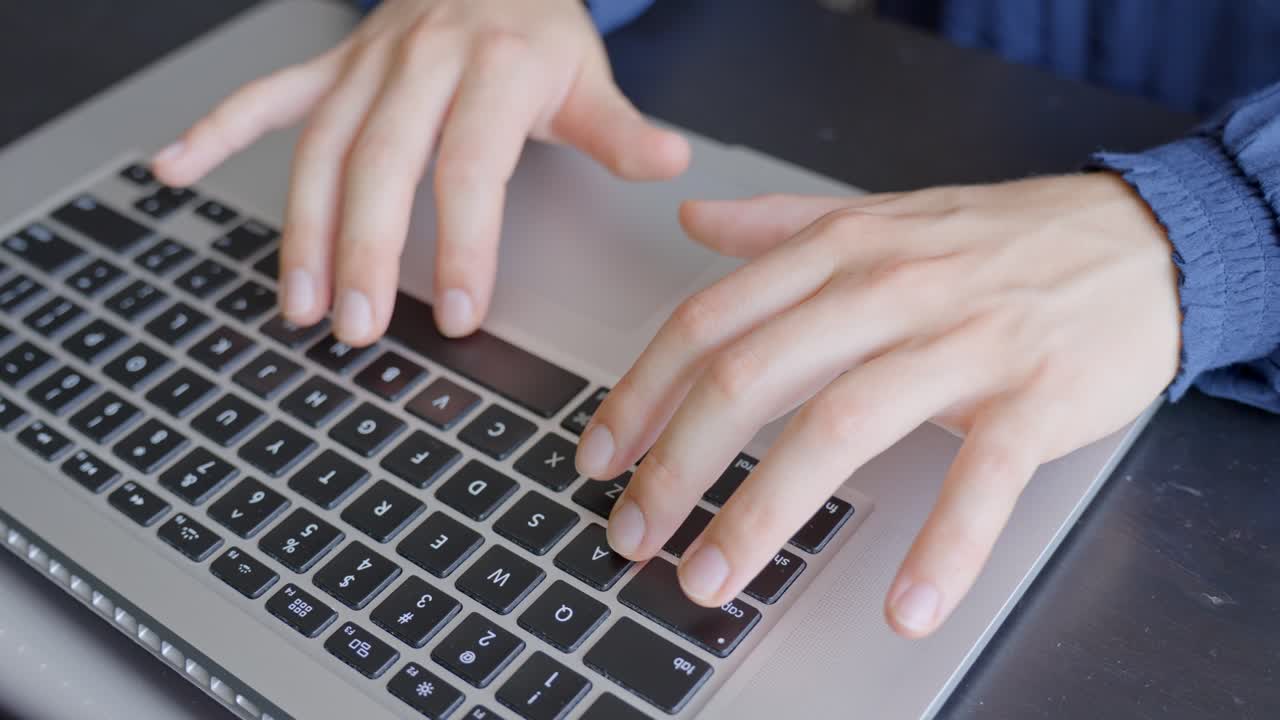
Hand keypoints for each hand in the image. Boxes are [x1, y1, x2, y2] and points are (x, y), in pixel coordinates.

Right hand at [152, 0, 688, 342]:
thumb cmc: (537, 31)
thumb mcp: (588, 75)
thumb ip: (620, 130)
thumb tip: (670, 164)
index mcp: (493, 70)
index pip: (470, 167)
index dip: (463, 242)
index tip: (458, 313)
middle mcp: (420, 61)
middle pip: (381, 163)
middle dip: (363, 250)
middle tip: (355, 329)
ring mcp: (365, 63)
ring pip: (320, 144)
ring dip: (300, 224)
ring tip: (295, 300)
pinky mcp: (330, 65)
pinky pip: (267, 94)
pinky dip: (218, 130)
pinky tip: (175, 169)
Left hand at [575, 173, 1179, 637]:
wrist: (1145, 239)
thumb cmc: (1002, 240)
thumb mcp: (882, 217)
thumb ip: (783, 225)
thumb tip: (696, 221)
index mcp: (840, 251)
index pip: (710, 322)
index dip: (642, 394)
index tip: (600, 456)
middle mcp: (888, 290)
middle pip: (751, 378)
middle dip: (676, 465)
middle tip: (634, 535)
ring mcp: (963, 342)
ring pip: (840, 426)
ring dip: (764, 512)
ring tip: (714, 577)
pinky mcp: (1037, 397)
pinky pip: (980, 479)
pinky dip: (941, 546)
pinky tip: (903, 605)